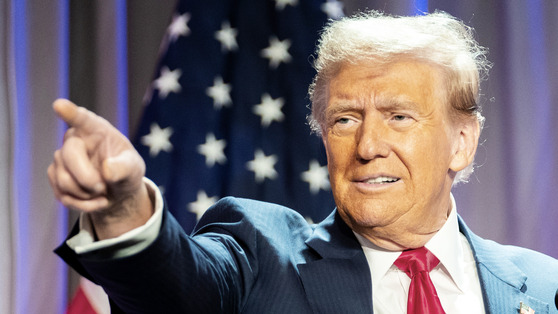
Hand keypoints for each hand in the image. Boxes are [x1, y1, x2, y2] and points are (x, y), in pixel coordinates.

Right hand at [48, 99, 151, 238]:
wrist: (117, 191)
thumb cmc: (126, 172)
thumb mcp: (133, 169)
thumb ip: (124, 168)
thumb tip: (107, 170)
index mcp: (96, 130)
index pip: (82, 119)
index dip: (71, 113)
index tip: (59, 105)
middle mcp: (75, 139)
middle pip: (68, 156)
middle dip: (87, 178)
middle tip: (103, 187)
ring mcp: (61, 158)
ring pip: (64, 180)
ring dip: (87, 194)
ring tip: (103, 192)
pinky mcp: (55, 176)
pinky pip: (63, 195)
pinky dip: (83, 204)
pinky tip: (96, 200)